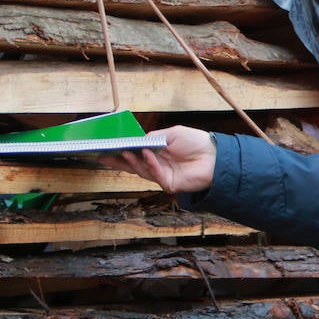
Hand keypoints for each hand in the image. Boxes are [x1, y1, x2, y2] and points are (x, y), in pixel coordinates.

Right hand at [99, 125, 215, 193]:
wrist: (215, 155)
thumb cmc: (196, 142)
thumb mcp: (171, 134)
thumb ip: (153, 138)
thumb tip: (136, 142)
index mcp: (156, 153)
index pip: (134, 154)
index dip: (120, 152)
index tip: (105, 149)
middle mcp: (157, 165)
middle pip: (133, 165)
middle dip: (117, 161)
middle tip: (103, 156)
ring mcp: (162, 175)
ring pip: (142, 170)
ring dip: (132, 161)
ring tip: (124, 151)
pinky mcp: (169, 183)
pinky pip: (156, 173)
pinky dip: (151, 164)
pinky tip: (147, 155)